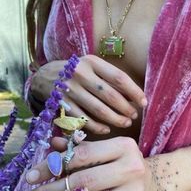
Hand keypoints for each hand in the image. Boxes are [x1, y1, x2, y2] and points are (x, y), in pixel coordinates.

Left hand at [22, 137, 176, 190]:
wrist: (157, 180)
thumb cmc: (124, 162)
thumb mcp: (107, 149)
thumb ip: (80, 147)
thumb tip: (53, 144)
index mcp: (122, 146)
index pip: (82, 154)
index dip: (54, 165)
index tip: (31, 176)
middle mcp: (131, 168)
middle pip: (85, 182)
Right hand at [31, 54, 146, 133]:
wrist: (46, 76)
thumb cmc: (77, 72)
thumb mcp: (92, 66)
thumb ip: (110, 78)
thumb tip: (134, 97)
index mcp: (92, 62)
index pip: (119, 78)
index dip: (134, 92)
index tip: (143, 102)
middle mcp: (80, 74)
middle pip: (110, 95)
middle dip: (126, 108)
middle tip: (133, 116)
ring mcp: (70, 89)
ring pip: (98, 110)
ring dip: (115, 119)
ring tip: (125, 123)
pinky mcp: (62, 104)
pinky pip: (83, 119)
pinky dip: (97, 127)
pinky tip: (106, 129)